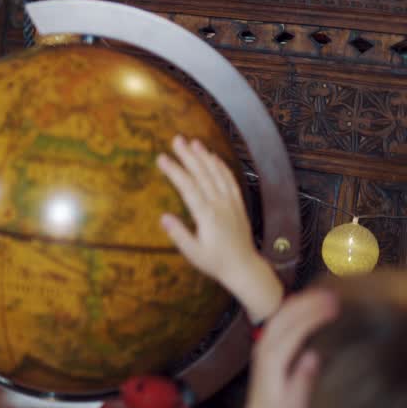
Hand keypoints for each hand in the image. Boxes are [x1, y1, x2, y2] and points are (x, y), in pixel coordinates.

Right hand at [156, 135, 282, 321]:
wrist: (244, 268)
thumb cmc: (216, 262)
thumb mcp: (193, 253)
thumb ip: (179, 235)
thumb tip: (163, 217)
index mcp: (207, 216)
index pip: (188, 188)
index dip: (175, 171)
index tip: (162, 158)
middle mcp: (220, 205)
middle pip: (203, 175)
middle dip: (188, 156)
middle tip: (176, 140)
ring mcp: (231, 203)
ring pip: (217, 175)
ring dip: (205, 157)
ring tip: (193, 142)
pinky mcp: (238, 205)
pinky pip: (231, 181)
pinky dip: (222, 167)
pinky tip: (214, 158)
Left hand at [241, 289, 338, 407]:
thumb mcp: (296, 404)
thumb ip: (303, 380)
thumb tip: (313, 355)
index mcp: (272, 361)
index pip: (293, 331)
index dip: (313, 316)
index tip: (333, 306)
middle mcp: (264, 348)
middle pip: (284, 317)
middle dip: (307, 303)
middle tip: (332, 294)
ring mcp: (262, 345)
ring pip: (278, 316)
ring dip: (299, 302)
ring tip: (322, 292)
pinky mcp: (265, 346)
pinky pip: (277, 321)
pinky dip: (291, 308)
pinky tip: (304, 301)